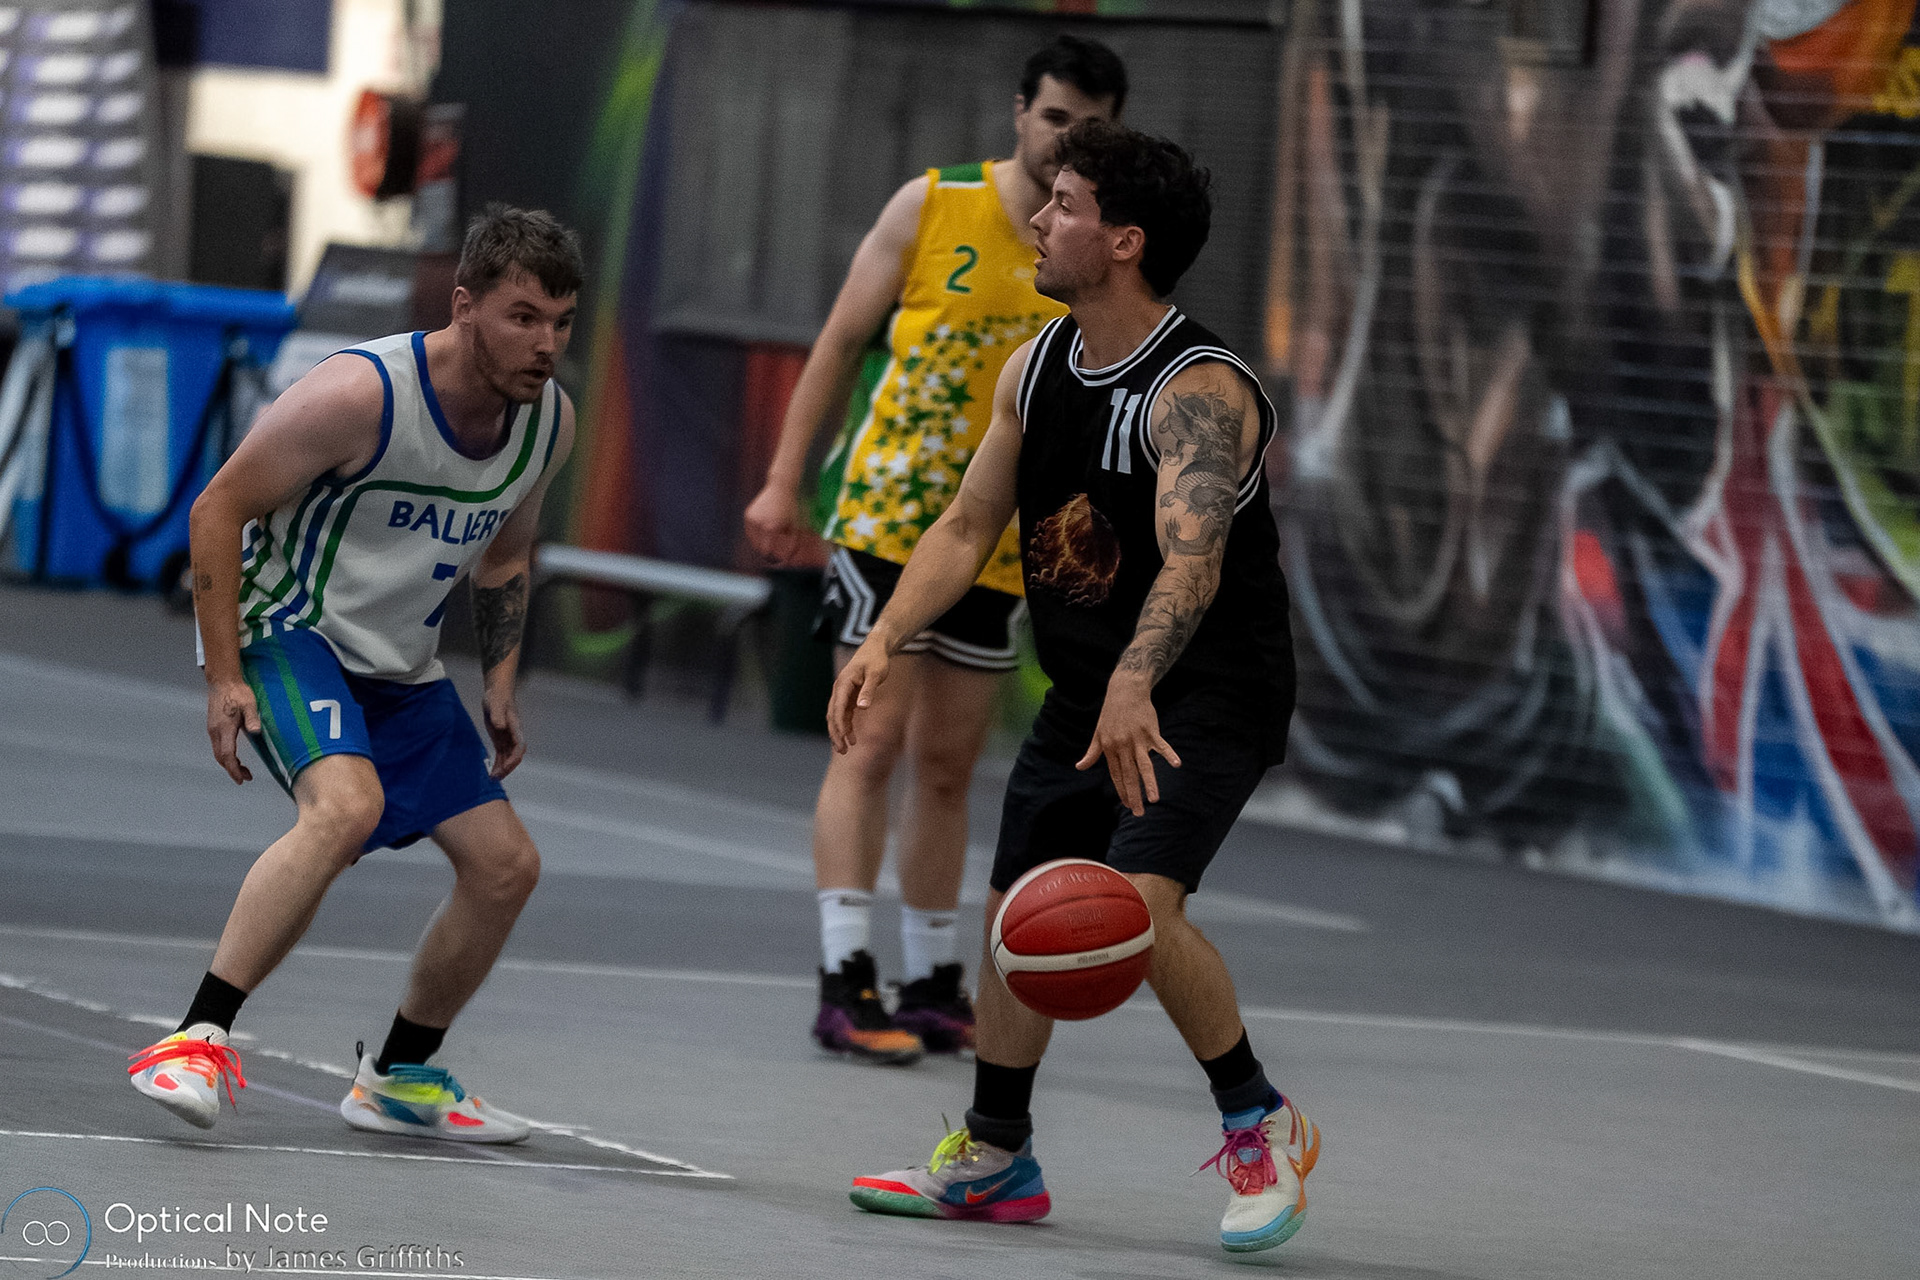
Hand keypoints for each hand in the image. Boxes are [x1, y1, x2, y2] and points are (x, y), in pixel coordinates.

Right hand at [207, 678, 259, 783]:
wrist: (222, 681)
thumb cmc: (237, 692)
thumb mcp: (249, 704)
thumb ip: (252, 718)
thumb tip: (256, 731)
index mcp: (224, 728)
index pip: (227, 755)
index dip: (233, 769)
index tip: (241, 779)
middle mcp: (215, 731)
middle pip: (220, 757)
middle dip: (232, 770)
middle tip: (246, 777)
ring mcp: (212, 729)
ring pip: (217, 752)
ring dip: (229, 763)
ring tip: (243, 770)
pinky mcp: (213, 726)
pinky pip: (217, 746)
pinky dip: (226, 755)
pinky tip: (235, 756)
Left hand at [483, 688, 525, 778]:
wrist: (497, 692)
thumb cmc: (497, 697)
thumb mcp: (495, 704)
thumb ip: (498, 715)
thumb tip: (500, 726)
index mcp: (515, 728)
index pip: (519, 746)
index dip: (514, 757)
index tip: (506, 766)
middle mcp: (514, 736)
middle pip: (515, 756)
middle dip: (508, 768)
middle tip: (496, 777)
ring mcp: (508, 739)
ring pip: (508, 758)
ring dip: (502, 769)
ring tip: (492, 779)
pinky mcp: (501, 740)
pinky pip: (502, 755)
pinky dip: (498, 765)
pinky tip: (491, 773)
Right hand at [743, 481, 807, 564]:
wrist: (781, 486)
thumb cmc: (792, 508)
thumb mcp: (795, 527)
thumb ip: (791, 545)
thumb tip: (785, 560)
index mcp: (772, 528)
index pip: (769, 553)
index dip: (774, 560)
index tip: (779, 562)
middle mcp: (759, 524)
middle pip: (760, 549)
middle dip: (768, 554)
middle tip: (775, 556)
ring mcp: (752, 519)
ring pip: (754, 542)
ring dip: (762, 545)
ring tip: (773, 541)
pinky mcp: (748, 515)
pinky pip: (751, 532)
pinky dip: (757, 535)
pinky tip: (767, 531)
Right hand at [826, 639, 890, 753]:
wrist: (874, 649)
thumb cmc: (876, 660)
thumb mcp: (876, 674)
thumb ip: (869, 690)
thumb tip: (862, 708)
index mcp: (843, 684)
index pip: (838, 708)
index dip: (840, 725)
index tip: (844, 740)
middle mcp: (839, 689)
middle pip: (833, 715)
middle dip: (836, 734)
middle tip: (842, 751)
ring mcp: (842, 693)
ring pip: (836, 716)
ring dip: (839, 733)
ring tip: (844, 750)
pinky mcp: (848, 696)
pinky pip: (843, 714)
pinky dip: (845, 726)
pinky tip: (850, 738)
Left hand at [1077, 672, 1181, 815]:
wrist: (1125, 690)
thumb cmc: (1111, 713)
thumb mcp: (1098, 733)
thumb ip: (1091, 753)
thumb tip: (1079, 767)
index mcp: (1110, 748)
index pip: (1116, 775)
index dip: (1122, 791)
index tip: (1127, 806)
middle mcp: (1123, 746)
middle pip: (1129, 775)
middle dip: (1134, 795)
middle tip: (1139, 813)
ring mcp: (1137, 739)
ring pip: (1144, 765)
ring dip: (1149, 783)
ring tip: (1155, 799)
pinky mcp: (1150, 730)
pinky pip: (1161, 745)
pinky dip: (1169, 754)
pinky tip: (1176, 765)